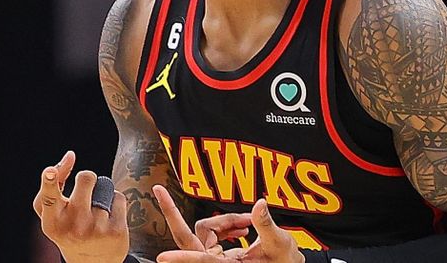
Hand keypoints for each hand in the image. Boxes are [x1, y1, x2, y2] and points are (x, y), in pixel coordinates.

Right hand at [33, 150, 128, 262]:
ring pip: (105, 187)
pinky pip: (119, 197)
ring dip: (103, 194)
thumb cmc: (69, 228)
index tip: (49, 170)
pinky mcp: (116, 231)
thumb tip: (70, 155)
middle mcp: (72, 227)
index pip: (48, 198)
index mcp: (52, 223)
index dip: (49, 181)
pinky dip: (116, 203)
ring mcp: (95, 229)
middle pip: (87, 178)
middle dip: (88, 179)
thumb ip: (55, 183)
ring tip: (97, 213)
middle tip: (85, 195)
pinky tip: (110, 219)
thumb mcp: (55, 214)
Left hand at [153, 185, 303, 262]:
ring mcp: (216, 260)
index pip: (201, 259)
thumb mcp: (281, 243)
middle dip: (176, 215)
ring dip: (223, 222)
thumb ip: (266, 224)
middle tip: (160, 191)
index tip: (163, 258)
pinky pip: (212, 235)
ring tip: (247, 223)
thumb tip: (259, 203)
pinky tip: (243, 228)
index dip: (182, 259)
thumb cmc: (286, 262)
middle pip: (190, 238)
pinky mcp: (219, 255)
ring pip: (204, 232)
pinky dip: (226, 227)